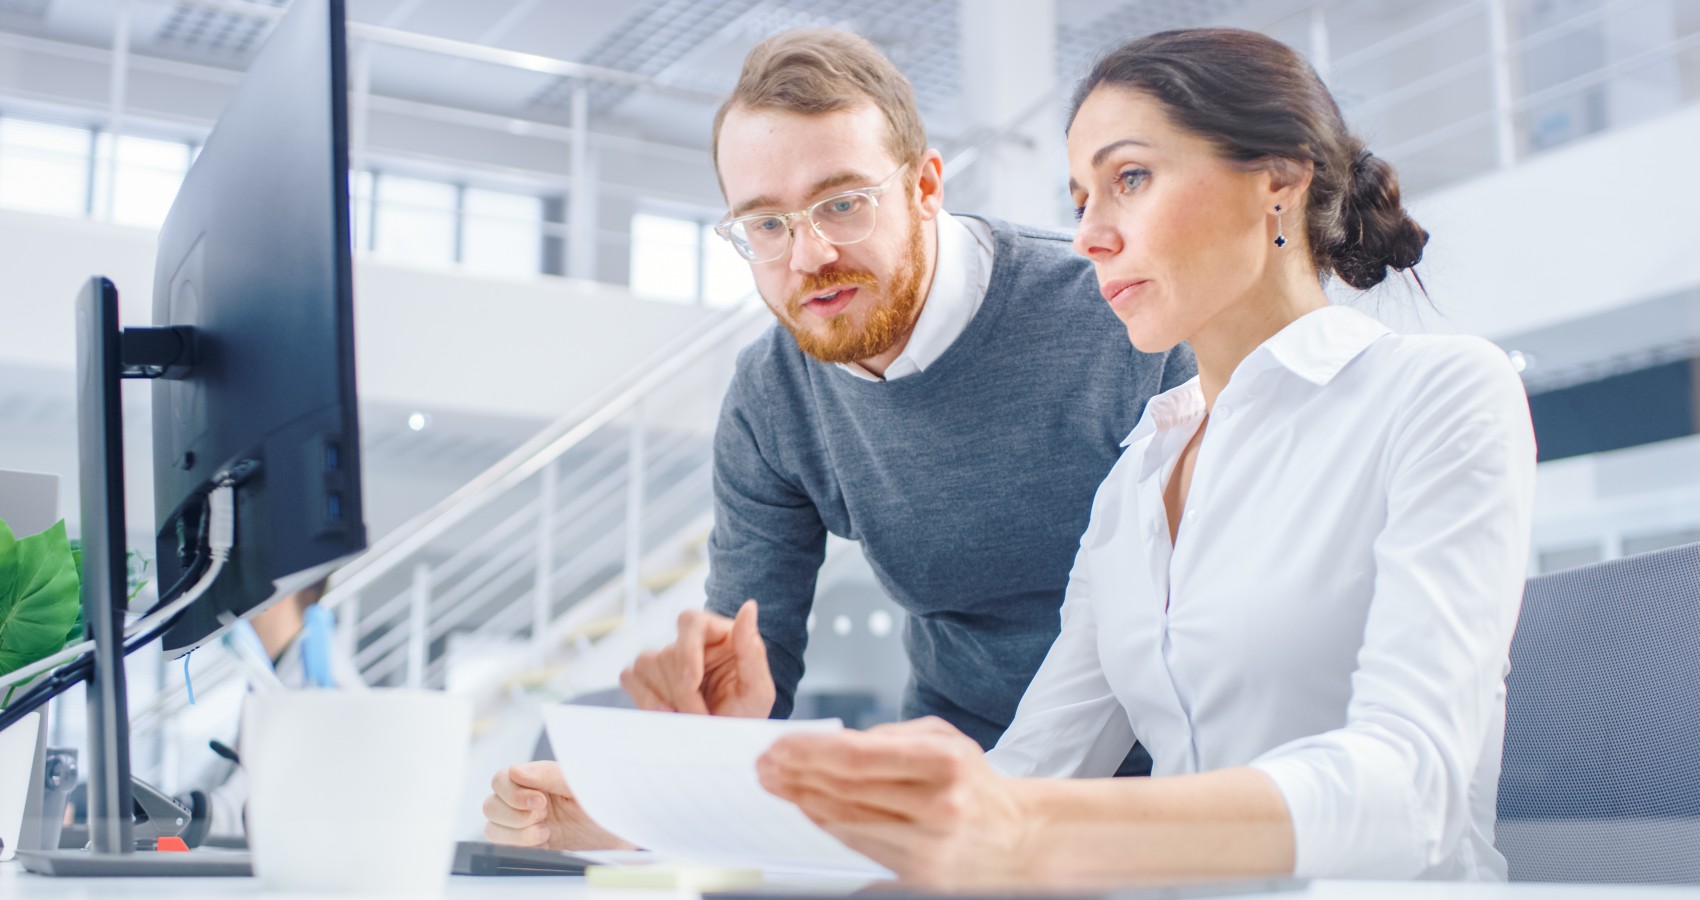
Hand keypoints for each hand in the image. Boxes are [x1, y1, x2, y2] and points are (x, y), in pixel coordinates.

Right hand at [482, 761, 635, 850]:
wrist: (621, 830)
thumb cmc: (605, 800)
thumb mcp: (581, 784)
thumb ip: (549, 775)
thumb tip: (516, 771)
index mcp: (537, 777)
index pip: (501, 779)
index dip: (514, 793)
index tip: (541, 801)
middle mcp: (526, 798)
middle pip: (491, 804)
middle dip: (515, 814)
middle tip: (545, 815)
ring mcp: (524, 821)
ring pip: (492, 826)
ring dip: (517, 833)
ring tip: (546, 832)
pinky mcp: (528, 842)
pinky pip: (504, 846)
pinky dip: (520, 846)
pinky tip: (544, 842)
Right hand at [620, 599, 774, 717]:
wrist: (726, 738)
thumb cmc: (745, 711)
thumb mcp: (758, 688)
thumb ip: (753, 649)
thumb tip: (749, 607)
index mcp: (715, 633)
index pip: (690, 622)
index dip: (686, 652)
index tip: (692, 684)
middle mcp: (687, 641)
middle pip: (668, 653)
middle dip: (683, 694)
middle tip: (701, 720)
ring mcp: (663, 657)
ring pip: (646, 665)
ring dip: (665, 699)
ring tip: (688, 719)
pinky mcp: (645, 676)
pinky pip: (630, 677)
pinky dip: (645, 699)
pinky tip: (666, 714)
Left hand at [757, 717, 1035, 887]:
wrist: (1017, 838)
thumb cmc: (975, 783)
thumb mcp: (945, 740)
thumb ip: (890, 736)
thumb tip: (829, 745)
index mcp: (945, 763)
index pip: (857, 757)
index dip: (810, 751)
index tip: (779, 745)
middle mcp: (938, 807)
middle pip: (844, 791)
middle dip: (796, 775)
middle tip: (765, 765)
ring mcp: (928, 847)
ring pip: (845, 822)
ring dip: (803, 802)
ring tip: (777, 784)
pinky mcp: (918, 877)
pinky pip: (858, 848)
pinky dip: (827, 826)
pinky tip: (807, 809)